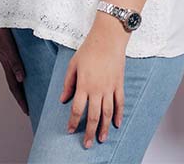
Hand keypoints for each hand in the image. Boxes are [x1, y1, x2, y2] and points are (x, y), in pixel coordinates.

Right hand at [0, 27, 28, 113]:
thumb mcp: (8, 48)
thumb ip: (14, 63)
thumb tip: (21, 79)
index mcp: (7, 64)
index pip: (14, 87)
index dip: (20, 99)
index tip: (27, 111)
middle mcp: (8, 62)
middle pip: (16, 84)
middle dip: (22, 96)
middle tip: (31, 107)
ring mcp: (10, 55)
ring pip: (17, 74)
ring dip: (23, 84)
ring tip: (32, 92)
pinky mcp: (12, 48)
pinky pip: (19, 63)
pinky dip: (24, 70)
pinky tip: (31, 69)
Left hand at [60, 17, 126, 148]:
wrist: (108, 38)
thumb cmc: (89, 50)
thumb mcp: (73, 65)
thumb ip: (68, 83)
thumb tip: (63, 100)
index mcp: (83, 85)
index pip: (77, 109)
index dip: (74, 122)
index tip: (71, 130)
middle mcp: (97, 89)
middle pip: (94, 116)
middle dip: (90, 132)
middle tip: (87, 144)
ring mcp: (110, 88)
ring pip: (108, 113)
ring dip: (105, 128)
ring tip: (102, 140)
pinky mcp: (119, 84)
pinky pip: (120, 103)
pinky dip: (119, 115)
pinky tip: (117, 124)